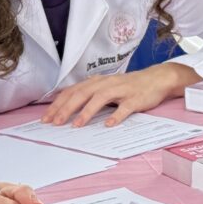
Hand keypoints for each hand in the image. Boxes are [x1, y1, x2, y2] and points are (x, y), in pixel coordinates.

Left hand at [41, 63, 201, 127]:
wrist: (156, 79)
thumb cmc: (128, 86)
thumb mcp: (106, 88)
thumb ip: (89, 95)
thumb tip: (68, 109)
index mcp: (97, 82)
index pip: (72, 91)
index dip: (58, 104)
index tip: (46, 118)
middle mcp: (106, 83)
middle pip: (82, 94)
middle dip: (66, 108)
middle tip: (54, 123)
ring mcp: (121, 90)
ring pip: (100, 98)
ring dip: (86, 112)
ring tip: (76, 125)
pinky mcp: (135, 98)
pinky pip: (124, 108)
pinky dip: (116, 115)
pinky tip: (108, 124)